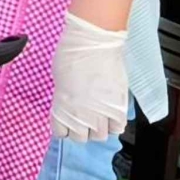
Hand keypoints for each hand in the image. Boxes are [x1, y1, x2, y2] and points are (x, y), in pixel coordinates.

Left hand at [51, 12, 129, 142]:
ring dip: (97, 129)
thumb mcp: (59, 78)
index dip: (62, 128)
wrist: (94, 42)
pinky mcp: (120, 106)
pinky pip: (118, 127)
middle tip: (80, 119)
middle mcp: (82, 114)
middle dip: (79, 130)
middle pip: (81, 138)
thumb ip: (63, 96)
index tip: (64, 123)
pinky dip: (113, 125)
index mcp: (63, 106)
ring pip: (100, 136)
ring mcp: (102, 112)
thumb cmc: (71, 53)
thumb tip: (68, 104)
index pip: (60, 132)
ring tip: (96, 117)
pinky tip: (109, 115)